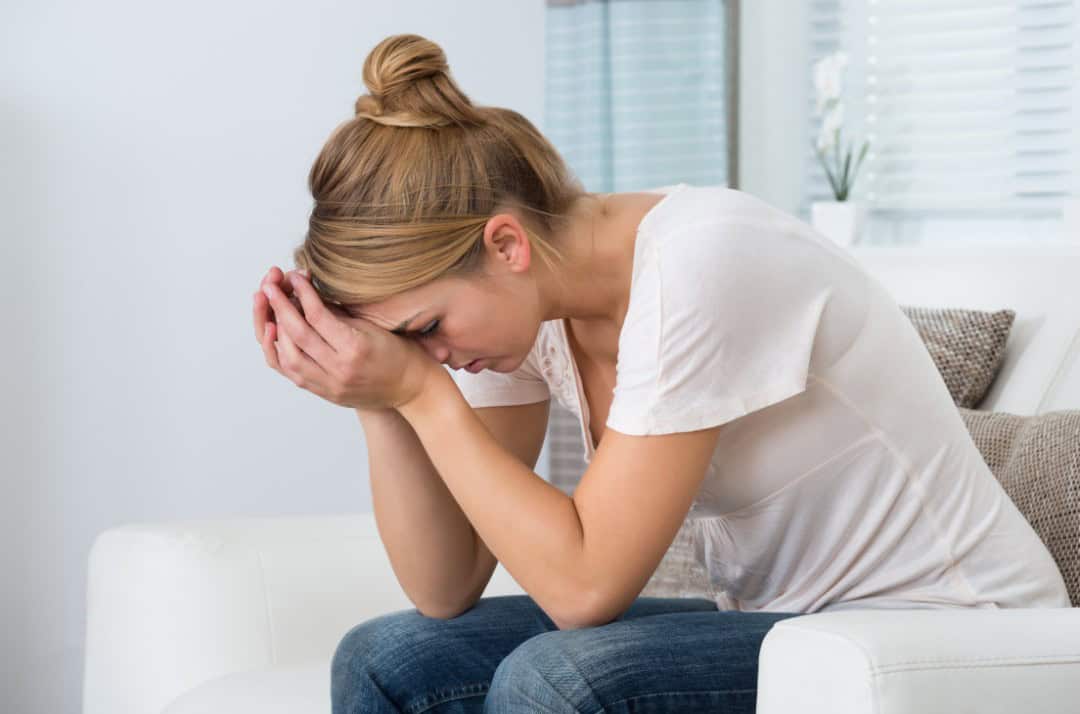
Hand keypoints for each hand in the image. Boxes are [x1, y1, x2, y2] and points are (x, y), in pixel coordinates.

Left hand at [253, 268, 436, 409]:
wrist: (412, 388)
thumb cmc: (399, 351)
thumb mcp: (375, 325)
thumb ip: (339, 314)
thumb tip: (306, 294)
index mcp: (355, 348)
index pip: (318, 316)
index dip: (302, 292)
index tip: (293, 276)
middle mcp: (338, 369)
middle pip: (297, 335)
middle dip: (279, 306)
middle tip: (268, 285)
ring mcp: (329, 385)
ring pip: (287, 357)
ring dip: (272, 329)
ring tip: (267, 306)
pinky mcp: (323, 393)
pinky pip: (291, 372)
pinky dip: (278, 351)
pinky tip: (273, 332)